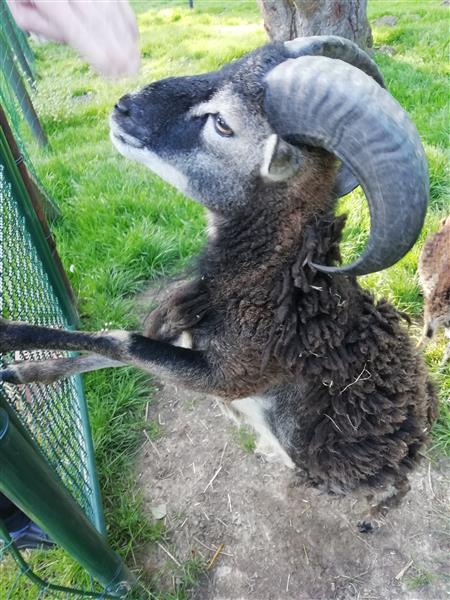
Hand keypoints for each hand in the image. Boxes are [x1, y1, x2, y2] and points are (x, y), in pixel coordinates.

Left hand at [7, 0, 139, 76]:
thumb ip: (42, 27)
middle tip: (129, 71)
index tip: (110, 70)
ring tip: (135, 62)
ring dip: (126, 38)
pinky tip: (134, 40)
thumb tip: (71, 40)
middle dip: (117, 48)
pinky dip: (128, 21)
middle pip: (98, 20)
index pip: (74, 28)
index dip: (94, 50)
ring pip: (111, 10)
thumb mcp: (23, 10)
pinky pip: (118, 2)